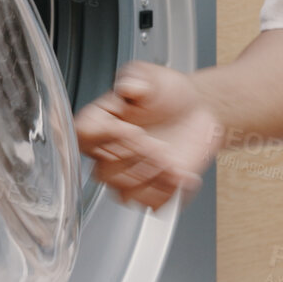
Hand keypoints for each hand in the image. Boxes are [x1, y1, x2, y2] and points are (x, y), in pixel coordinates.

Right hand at [75, 61, 222, 210]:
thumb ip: (137, 78)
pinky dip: (169, 192)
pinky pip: (150, 204)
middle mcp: (108, 153)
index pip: (84, 136)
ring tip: (174, 162)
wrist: (198, 111)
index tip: (135, 129)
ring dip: (153, 179)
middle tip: (160, 146)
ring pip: (125, 192)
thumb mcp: (153, 77)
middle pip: (105, 172)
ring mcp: (127, 176)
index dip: (110, 138)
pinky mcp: (149, 191)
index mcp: (101, 122)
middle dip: (138, 160)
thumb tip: (127, 87)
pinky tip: (182, 175)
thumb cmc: (170, 94)